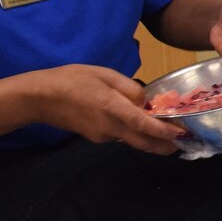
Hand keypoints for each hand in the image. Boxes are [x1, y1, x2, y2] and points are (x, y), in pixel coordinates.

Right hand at [25, 64, 181, 154]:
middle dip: (165, 146)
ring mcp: (102, 136)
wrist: (39, 98)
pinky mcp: (95, 138)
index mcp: (112, 107)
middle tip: (182, 144)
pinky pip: (120, 137)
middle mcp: (109, 127)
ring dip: (150, 140)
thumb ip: (129, 88)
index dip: (164, 131)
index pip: (143, 124)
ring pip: (132, 141)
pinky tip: (137, 124)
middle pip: (143, 142)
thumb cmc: (71, 80)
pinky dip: (133, 133)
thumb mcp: (104, 74)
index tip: (181, 134)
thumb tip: (146, 102)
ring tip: (167, 133)